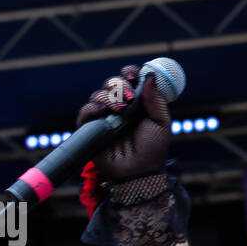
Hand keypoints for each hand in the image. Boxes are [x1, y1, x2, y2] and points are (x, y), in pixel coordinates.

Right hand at [75, 64, 171, 181]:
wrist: (139, 172)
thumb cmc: (152, 149)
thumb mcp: (160, 122)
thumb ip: (155, 99)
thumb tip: (149, 75)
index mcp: (136, 103)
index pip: (128, 79)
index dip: (129, 73)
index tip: (133, 76)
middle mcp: (119, 107)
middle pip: (112, 82)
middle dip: (119, 84)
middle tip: (129, 97)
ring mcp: (104, 117)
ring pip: (98, 94)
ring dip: (109, 97)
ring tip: (120, 110)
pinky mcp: (91, 128)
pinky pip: (86, 111)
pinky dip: (92, 108)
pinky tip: (103, 112)